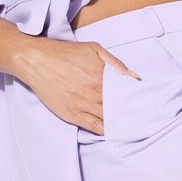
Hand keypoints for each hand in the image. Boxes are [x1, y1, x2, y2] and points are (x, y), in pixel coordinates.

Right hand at [12, 38, 140, 131]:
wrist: (36, 60)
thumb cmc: (65, 53)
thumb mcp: (93, 49)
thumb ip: (115, 63)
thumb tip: (134, 76)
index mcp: (101, 76)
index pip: (125, 93)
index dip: (136, 99)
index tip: (144, 103)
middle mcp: (94, 92)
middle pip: (119, 108)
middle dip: (130, 113)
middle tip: (141, 117)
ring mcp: (83, 105)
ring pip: (109, 119)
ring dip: (120, 123)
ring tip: (131, 126)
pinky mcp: (72, 115)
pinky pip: (94, 127)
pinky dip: (105, 131)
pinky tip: (113, 131)